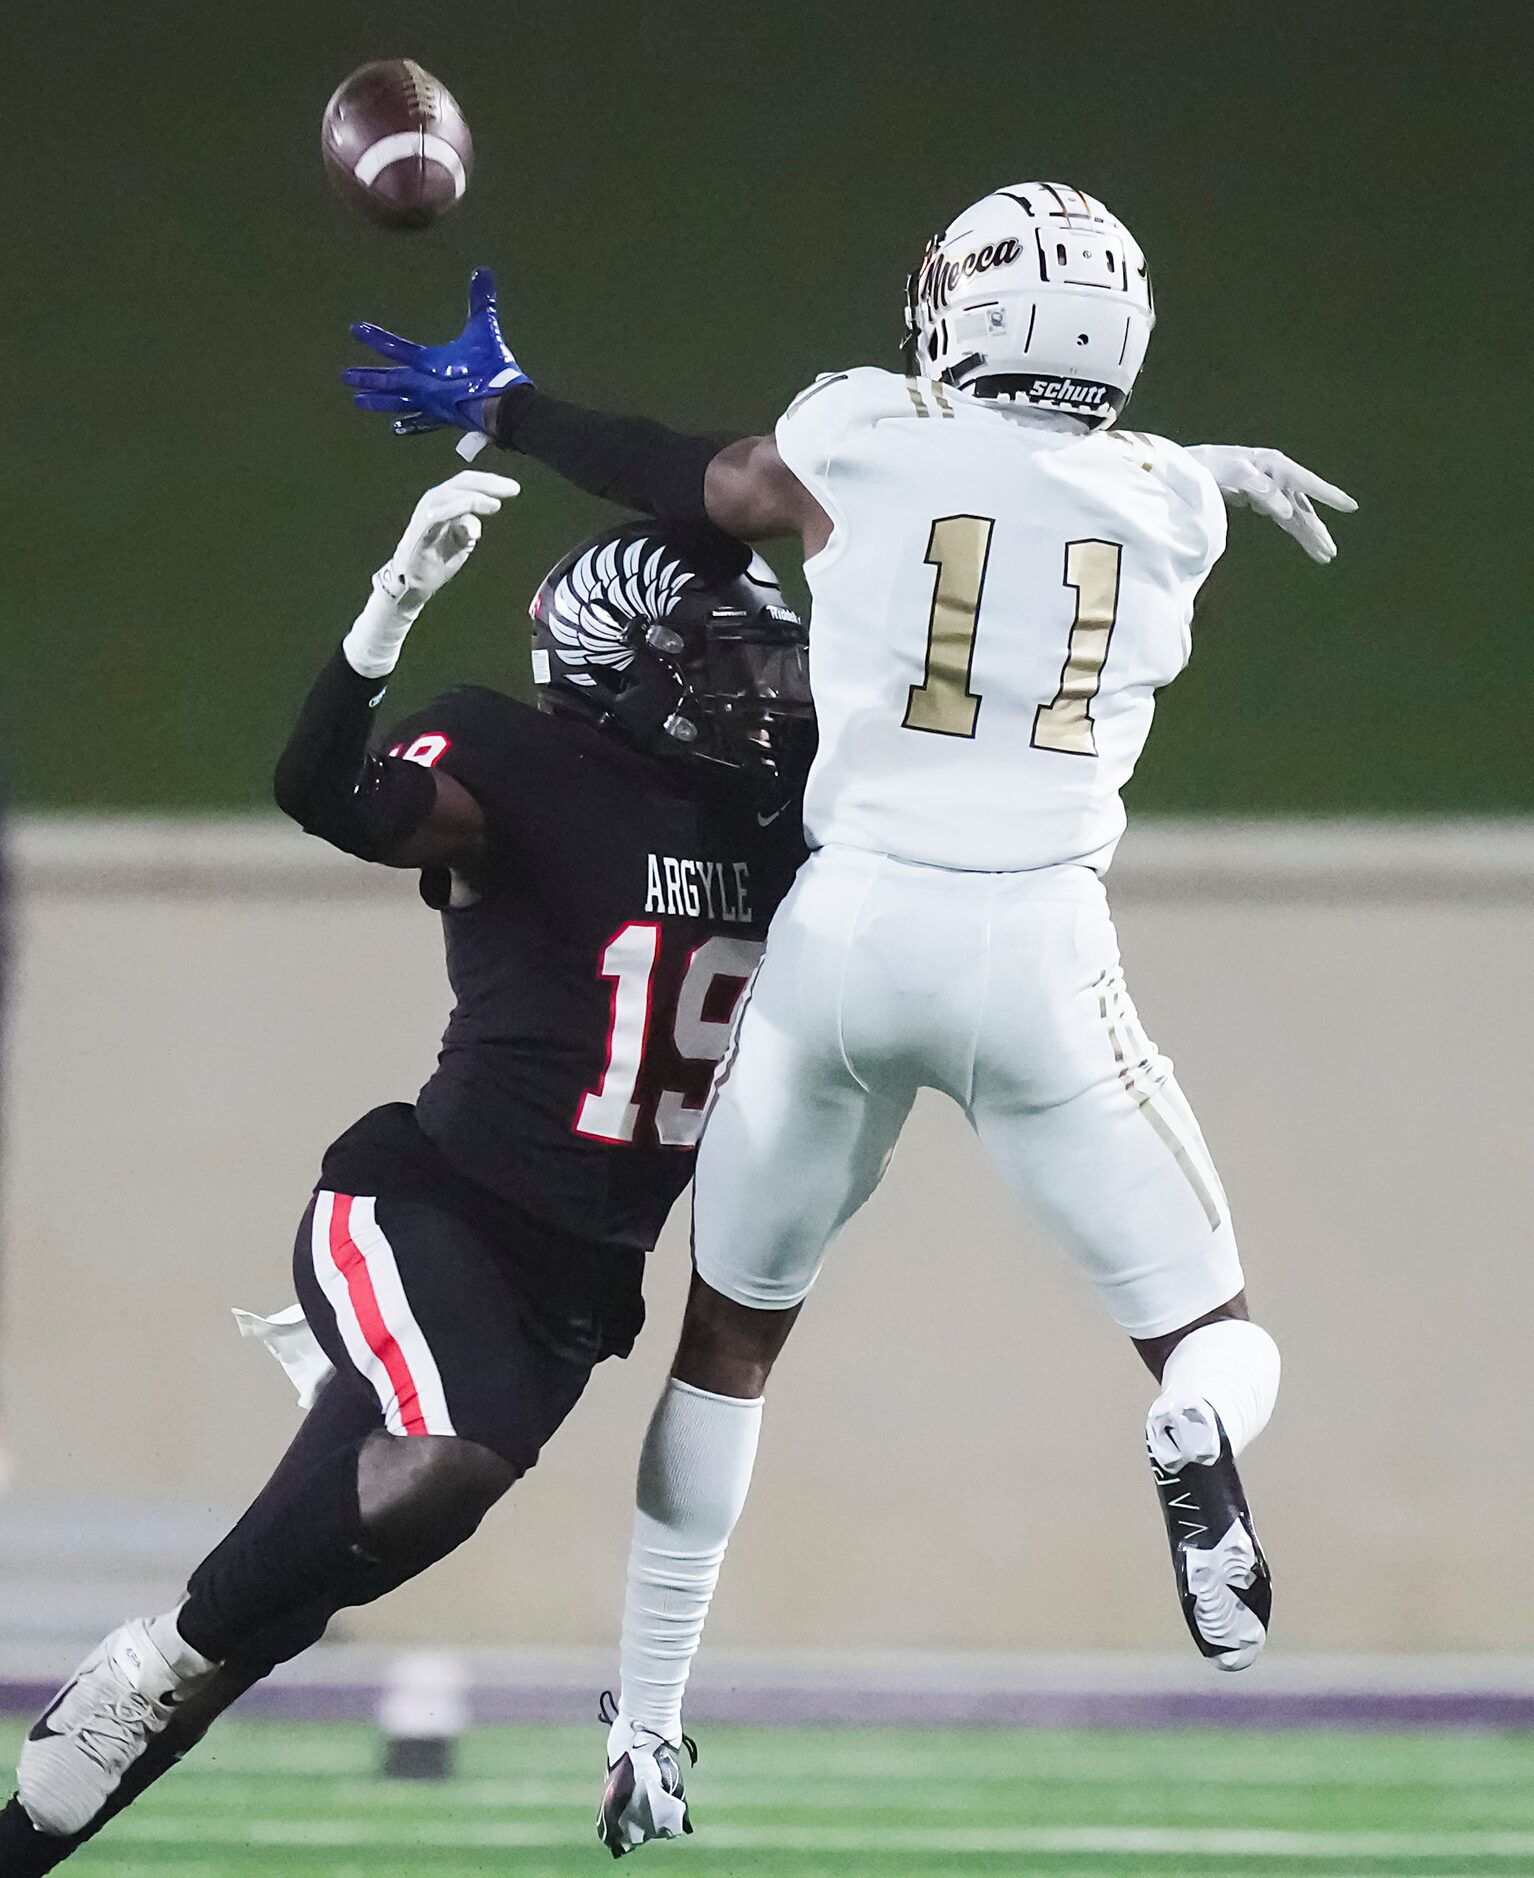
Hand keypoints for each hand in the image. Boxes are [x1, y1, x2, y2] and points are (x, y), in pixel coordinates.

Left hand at [343, 268, 529, 437]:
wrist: (504, 407)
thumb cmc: (492, 368)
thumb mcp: (486, 330)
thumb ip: (481, 301)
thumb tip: (483, 270)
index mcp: (428, 363)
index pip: (395, 348)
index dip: (375, 337)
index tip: (355, 330)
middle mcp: (423, 386)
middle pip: (389, 381)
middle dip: (367, 378)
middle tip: (344, 376)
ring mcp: (431, 406)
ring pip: (398, 404)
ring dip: (377, 402)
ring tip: (358, 401)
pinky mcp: (443, 420)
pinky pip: (420, 424)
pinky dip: (408, 425)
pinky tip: (395, 429)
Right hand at [381, 469, 521, 599]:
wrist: (412, 580)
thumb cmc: (435, 558)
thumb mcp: (459, 542)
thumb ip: (468, 528)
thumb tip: (477, 524)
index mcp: (445, 500)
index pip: (468, 483)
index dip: (491, 482)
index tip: (513, 488)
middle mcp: (434, 500)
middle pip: (463, 483)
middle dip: (489, 484)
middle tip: (512, 489)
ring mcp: (426, 512)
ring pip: (452, 494)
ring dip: (475, 497)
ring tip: (495, 504)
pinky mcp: (421, 528)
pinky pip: (438, 514)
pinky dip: (455, 510)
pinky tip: (471, 514)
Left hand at [1186, 444, 1357, 563]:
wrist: (1184, 468)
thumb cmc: (1205, 464)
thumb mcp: (1227, 472)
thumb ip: (1256, 487)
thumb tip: (1287, 510)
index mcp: (1272, 465)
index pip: (1305, 482)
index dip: (1328, 494)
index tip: (1349, 506)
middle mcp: (1276, 477)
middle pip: (1302, 506)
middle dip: (1315, 529)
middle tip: (1329, 552)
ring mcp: (1269, 490)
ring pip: (1295, 515)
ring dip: (1308, 535)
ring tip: (1324, 555)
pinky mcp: (1260, 501)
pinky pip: (1282, 518)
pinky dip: (1293, 530)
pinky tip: (1306, 543)